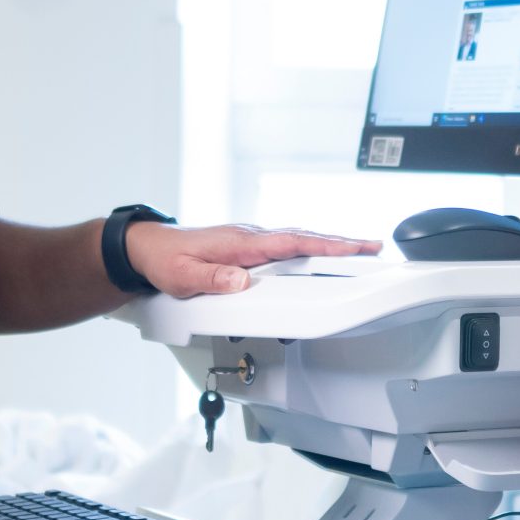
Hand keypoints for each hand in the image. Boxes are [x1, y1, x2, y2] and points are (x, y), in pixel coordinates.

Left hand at [123, 221, 379, 297]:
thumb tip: (242, 282)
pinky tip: (319, 253)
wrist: (146, 247)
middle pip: (303, 238)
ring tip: (358, 250)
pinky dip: (309, 246)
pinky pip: (285, 245)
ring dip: (328, 243)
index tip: (352, 247)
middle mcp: (249, 237)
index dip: (323, 245)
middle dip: (340, 242)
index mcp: (240, 243)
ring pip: (297, 240)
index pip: (290, 243)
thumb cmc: (164, 260)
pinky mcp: (247, 247)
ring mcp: (250, 241)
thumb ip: (213, 279)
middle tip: (372, 246)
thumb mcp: (182, 276)